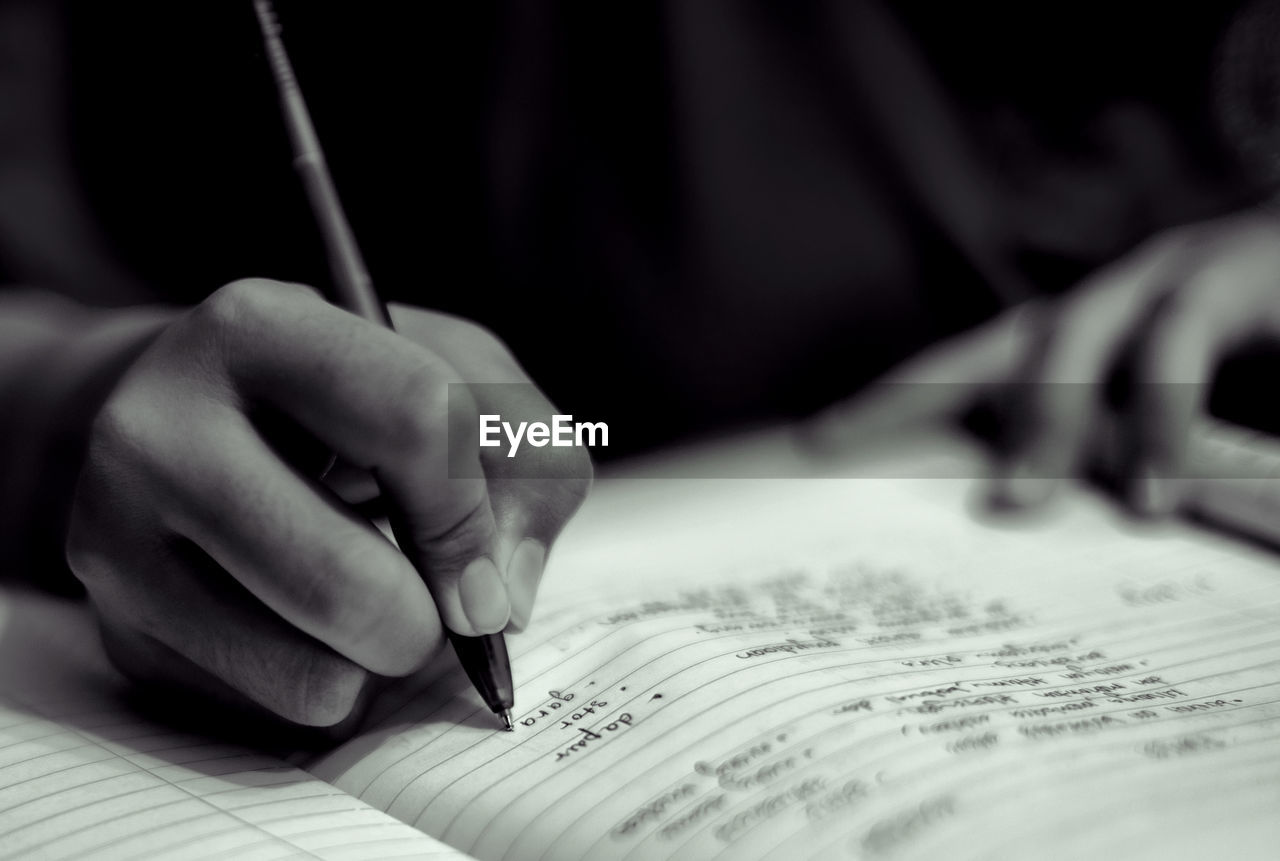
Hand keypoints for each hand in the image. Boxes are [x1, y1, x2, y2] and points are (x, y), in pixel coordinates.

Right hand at [65, 280, 589, 725]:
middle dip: (429, 619)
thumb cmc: (344, 396)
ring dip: (378, 663)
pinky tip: (304, 622)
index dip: (474, 505)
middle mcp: (157, 431)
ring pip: (314, 678)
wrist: (183, 424)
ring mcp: (116, 540)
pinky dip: (325, 688)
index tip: (487, 555)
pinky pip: (273, 719)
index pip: (416, 419)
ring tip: (360, 597)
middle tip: (431, 601)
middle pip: (351, 584)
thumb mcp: (454, 372)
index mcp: (256, 330)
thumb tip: (503, 602)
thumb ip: (527, 456)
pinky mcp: (117, 634)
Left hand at [812, 207, 1279, 514]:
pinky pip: (1174, 342)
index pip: (968, 371)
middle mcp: (1105, 303)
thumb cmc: (1259, 350)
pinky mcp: (1229, 275)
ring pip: (1070, 337)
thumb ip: (1114, 455)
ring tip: (1014, 502)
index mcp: (1085, 339)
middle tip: (834, 444)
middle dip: (908, 391)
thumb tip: (1041, 515)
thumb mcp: (1172, 417)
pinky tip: (1152, 490)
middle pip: (985, 344)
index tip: (816, 446)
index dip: (892, 403)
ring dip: (1041, 420)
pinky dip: (1158, 416)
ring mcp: (1160, 281)